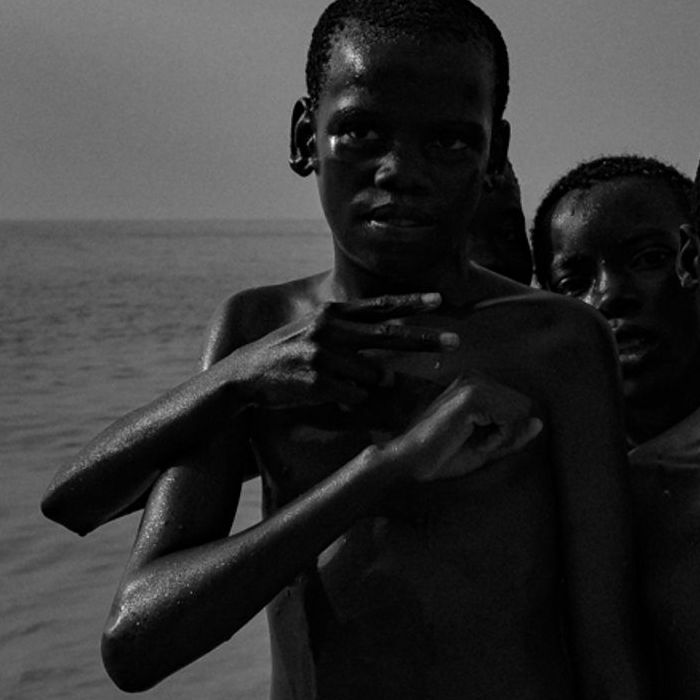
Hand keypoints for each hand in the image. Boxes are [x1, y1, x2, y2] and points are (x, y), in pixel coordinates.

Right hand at [220, 294, 456, 410]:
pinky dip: (348, 399)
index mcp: (332, 314)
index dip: (412, 303)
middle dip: (425, 340)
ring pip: (373, 375)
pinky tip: (325, 394)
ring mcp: (323, 354)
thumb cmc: (287, 354)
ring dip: (365, 384)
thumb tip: (389, 362)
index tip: (440, 300)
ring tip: (335, 381)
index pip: (379, 306)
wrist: (244, 376)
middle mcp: (330, 328)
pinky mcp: (318, 381)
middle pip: (389, 336)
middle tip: (455, 341)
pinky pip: (355, 395)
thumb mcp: (316, 331)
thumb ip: (351, 335)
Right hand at [369, 372, 542, 484]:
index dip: (508, 433)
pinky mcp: (473, 396)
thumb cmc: (443, 456)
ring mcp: (473, 383)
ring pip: (519, 413)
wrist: (410, 463)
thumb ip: (514, 434)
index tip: (479, 442)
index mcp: (476, 383)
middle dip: (507, 434)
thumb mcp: (488, 446)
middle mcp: (475, 376)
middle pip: (523, 408)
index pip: (519, 406)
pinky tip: (473, 441)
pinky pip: (510, 419)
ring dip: (501, 437)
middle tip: (476, 443)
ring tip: (473, 441)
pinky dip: (497, 439)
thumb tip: (539, 422)